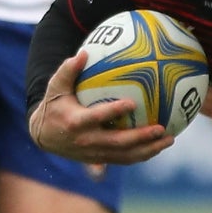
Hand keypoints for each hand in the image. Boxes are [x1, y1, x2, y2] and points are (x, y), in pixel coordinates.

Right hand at [28, 50, 173, 164]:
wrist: (42, 134)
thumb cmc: (53, 104)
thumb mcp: (55, 86)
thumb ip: (68, 70)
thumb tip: (83, 52)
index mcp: (75, 122)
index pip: (97, 117)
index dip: (114, 111)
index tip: (132, 103)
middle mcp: (86, 141)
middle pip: (117, 143)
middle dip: (141, 137)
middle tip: (161, 128)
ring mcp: (94, 154)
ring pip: (125, 156)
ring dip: (148, 150)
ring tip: (169, 139)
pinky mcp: (99, 159)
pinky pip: (124, 159)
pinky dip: (142, 155)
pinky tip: (159, 146)